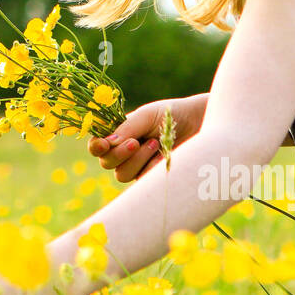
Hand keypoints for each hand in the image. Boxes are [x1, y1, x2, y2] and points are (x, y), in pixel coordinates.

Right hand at [88, 94, 209, 182]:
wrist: (199, 124)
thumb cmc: (170, 115)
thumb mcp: (146, 115)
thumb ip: (125, 128)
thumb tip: (107, 144)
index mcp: (118, 134)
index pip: (97, 145)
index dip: (96, 147)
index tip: (104, 145)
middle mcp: (124, 152)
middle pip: (106, 162)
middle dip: (119, 154)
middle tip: (136, 142)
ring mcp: (138, 167)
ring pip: (122, 174)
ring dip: (136, 160)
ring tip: (155, 144)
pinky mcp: (152, 178)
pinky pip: (141, 180)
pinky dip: (151, 167)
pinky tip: (164, 154)